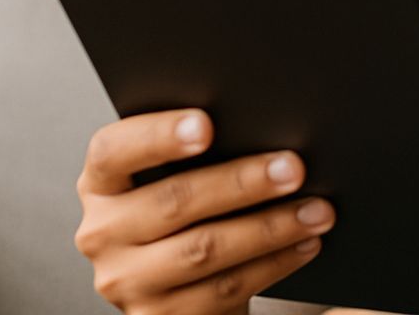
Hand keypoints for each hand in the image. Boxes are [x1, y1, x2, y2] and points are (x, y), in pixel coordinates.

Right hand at [74, 109, 335, 314]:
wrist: (184, 294)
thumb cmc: (191, 215)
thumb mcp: (177, 180)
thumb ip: (199, 154)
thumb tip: (265, 123)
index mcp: (101, 183)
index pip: (113, 151)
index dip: (158, 135)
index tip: (207, 124)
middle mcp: (102, 232)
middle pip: (173, 200)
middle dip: (242, 181)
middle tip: (294, 167)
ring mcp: (125, 281)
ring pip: (204, 248)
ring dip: (270, 227)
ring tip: (317, 210)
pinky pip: (223, 288)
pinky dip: (273, 263)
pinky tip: (305, 243)